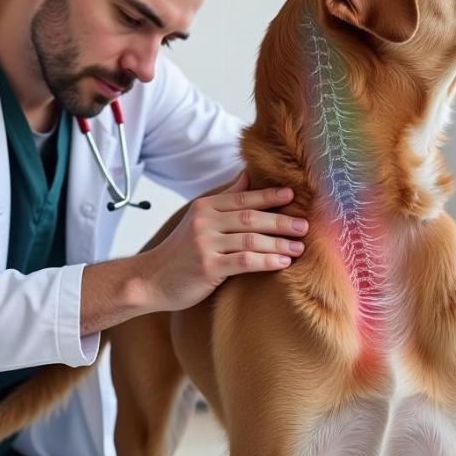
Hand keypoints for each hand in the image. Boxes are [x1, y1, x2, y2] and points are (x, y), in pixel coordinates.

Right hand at [139, 170, 307, 311]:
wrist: (151, 280)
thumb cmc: (180, 252)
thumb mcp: (198, 219)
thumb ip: (224, 199)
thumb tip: (247, 175)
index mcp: (204, 207)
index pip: (242, 198)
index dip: (269, 196)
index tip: (293, 195)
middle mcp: (204, 222)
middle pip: (251, 217)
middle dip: (281, 220)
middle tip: (304, 225)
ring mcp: (205, 245)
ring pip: (251, 239)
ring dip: (279, 243)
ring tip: (299, 247)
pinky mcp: (208, 267)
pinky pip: (244, 261)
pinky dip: (266, 261)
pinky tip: (282, 262)